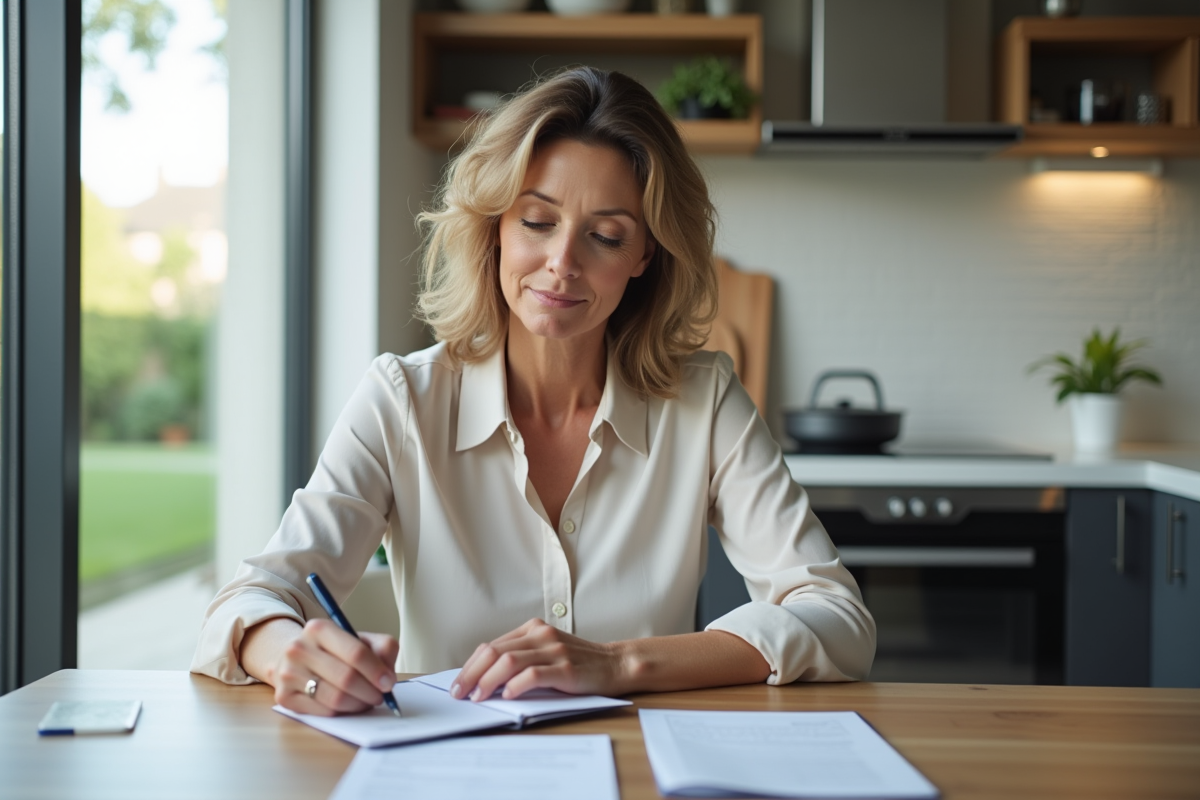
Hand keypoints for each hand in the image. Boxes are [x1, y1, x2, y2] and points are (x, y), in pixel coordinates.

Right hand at [258, 618, 399, 715]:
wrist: (297, 659)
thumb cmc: (335, 651)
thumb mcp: (360, 640)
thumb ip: (382, 649)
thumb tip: (387, 677)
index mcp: (319, 628)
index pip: (356, 653)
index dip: (377, 671)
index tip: (389, 683)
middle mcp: (299, 648)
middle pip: (346, 678)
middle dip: (370, 692)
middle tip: (380, 696)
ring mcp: (288, 673)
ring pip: (335, 698)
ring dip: (358, 704)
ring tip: (366, 701)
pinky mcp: (284, 696)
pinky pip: (323, 711)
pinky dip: (342, 712)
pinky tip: (347, 705)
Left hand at [451, 618, 627, 700]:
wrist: (615, 664)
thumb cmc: (578, 662)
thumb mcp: (547, 651)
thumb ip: (521, 657)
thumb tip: (484, 678)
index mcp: (532, 629)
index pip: (491, 646)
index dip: (470, 666)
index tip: (458, 684)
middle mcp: (541, 635)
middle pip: (494, 652)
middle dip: (471, 674)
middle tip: (460, 693)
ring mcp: (554, 650)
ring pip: (509, 661)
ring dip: (488, 681)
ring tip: (478, 697)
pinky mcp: (566, 668)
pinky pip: (533, 675)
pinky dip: (515, 686)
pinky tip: (507, 696)